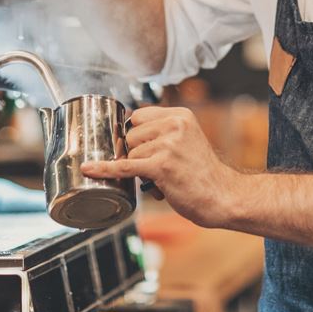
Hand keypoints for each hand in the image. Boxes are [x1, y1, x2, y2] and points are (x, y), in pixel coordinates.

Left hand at [81, 106, 242, 228]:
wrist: (222, 196)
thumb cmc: (202, 174)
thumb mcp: (187, 140)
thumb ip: (163, 132)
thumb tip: (127, 135)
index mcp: (180, 115)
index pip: (138, 116)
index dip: (134, 134)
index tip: (138, 147)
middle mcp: (174, 125)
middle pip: (130, 135)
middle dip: (136, 153)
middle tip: (158, 168)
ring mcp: (168, 145)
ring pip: (130, 153)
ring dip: (140, 169)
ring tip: (164, 178)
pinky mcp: (161, 166)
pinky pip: (124, 166)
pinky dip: (105, 169)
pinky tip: (90, 169)